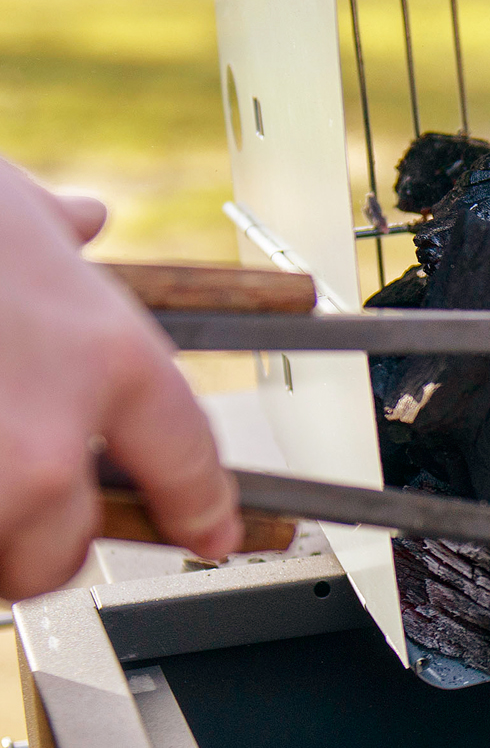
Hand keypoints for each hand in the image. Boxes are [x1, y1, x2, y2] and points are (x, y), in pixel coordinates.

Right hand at [0, 158, 239, 599]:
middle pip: (67, 548)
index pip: (187, 463)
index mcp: (105, 358)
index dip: (202, 508)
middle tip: (13, 511)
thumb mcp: (3, 199)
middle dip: (40, 545)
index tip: (209, 534)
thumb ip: (52, 233)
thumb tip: (82, 218)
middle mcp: (45, 435)